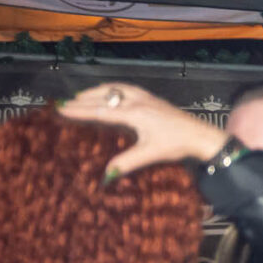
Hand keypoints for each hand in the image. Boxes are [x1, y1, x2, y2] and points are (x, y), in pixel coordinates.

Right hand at [59, 83, 226, 175]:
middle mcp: (138, 101)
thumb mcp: (150, 154)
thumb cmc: (177, 144)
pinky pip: (127, 88)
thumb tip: (106, 174)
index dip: (79, 110)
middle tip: (66, 102)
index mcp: (134, 113)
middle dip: (84, 98)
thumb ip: (127, 162)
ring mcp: (147, 98)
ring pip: (116, 89)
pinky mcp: (153, 99)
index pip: (100, 110)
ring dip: (97, 91)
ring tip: (82, 95)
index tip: (61, 109)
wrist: (201, 136)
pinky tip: (110, 92)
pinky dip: (113, 88)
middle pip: (105, 96)